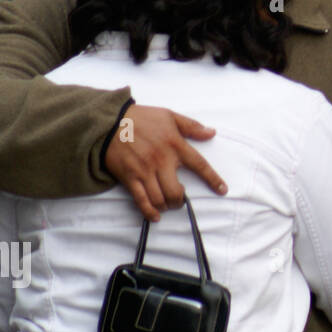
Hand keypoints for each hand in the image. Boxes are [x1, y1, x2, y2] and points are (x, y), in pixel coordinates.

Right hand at [104, 104, 226, 221]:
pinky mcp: (129, 178)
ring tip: (168, 204)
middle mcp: (162, 161)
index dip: (213, 180)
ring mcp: (144, 171)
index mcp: (175, 145)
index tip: (222, 190)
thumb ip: (192, 126)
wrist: (109, 122)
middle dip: (180, 201)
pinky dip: (149, 212)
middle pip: (176, 192)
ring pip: (159, 199)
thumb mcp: (169, 116)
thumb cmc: (141, 118)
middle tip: (179, 199)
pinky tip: (155, 216)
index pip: (199, 165)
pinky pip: (141, 200)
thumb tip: (212, 133)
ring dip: (167, 206)